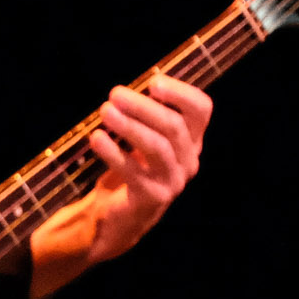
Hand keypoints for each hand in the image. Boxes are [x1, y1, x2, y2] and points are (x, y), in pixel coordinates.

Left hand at [30, 74, 212, 298]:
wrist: (116, 217)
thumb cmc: (129, 170)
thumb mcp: (141, 140)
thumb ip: (144, 116)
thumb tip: (128, 88)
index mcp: (191, 140)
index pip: (201, 110)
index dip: (181, 93)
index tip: (153, 81)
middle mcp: (188, 160)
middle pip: (174, 126)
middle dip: (143, 106)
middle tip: (115, 94)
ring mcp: (173, 181)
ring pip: (157, 147)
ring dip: (129, 126)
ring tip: (105, 111)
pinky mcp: (152, 198)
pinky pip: (134, 171)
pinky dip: (114, 152)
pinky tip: (96, 139)